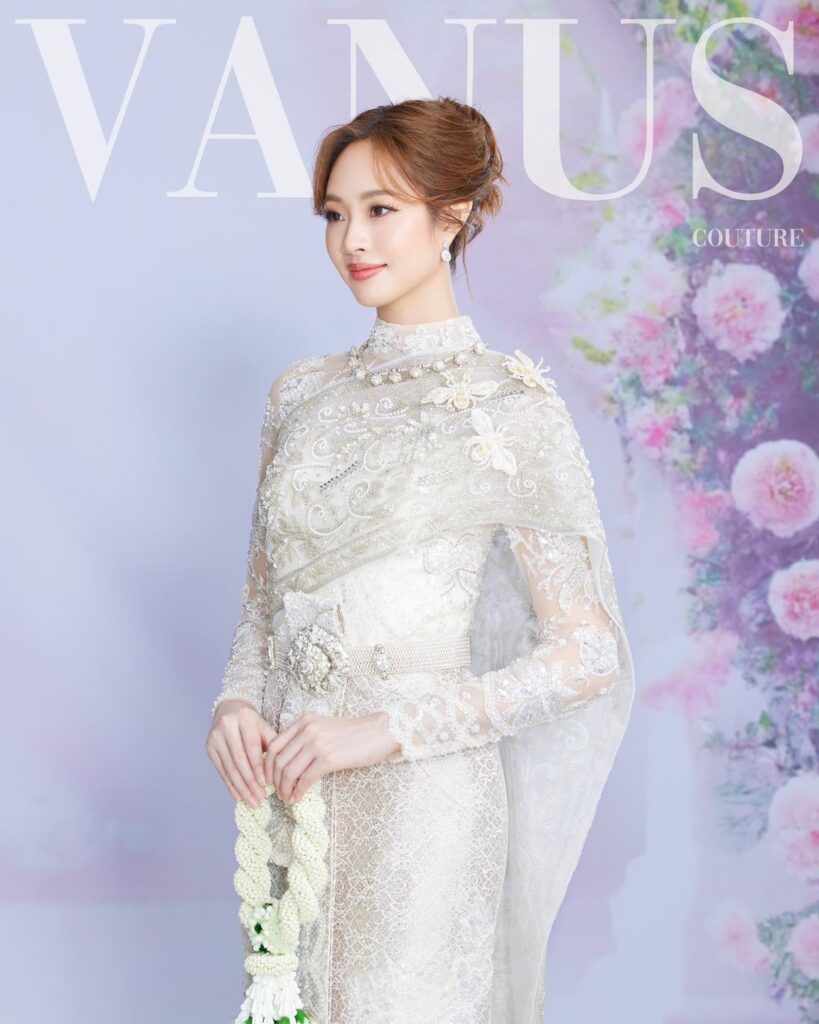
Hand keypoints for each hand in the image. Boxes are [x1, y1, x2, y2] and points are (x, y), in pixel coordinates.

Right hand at [206, 700, 277, 807]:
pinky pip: (221, 770)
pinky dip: (230, 785)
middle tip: (259, 799)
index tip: (264, 785)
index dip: (257, 768)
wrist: (230, 710)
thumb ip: (273, 745)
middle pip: (239, 760)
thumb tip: (279, 773)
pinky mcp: (209, 747)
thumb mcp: (264, 728)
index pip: (251, 747)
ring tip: (251, 801)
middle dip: (249, 782)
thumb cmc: (252, 723)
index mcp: (245, 718)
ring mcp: (215, 736)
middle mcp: (227, 726)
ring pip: (229, 767)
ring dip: (240, 787)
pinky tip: (238, 796)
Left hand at [263, 711, 400, 804]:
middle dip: (274, 780)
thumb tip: (286, 761)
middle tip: (277, 793)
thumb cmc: (353, 733)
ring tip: (287, 798)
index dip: (266, 766)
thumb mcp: (324, 728)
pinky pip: (305, 779)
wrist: (380, 732)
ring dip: (284, 789)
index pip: (274, 745)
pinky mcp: (329, 759)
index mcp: (304, 721)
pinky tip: (297, 798)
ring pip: (288, 771)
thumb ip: (305, 738)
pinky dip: (298, 792)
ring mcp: (317, 744)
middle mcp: (307, 730)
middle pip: (278, 760)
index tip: (268, 779)